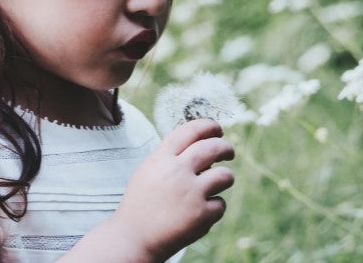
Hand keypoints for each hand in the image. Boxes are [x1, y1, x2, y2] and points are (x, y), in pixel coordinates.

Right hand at [111, 119, 234, 260]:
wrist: (133, 238)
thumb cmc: (141, 203)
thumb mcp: (149, 171)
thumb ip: (171, 157)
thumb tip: (202, 145)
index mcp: (162, 158)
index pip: (191, 130)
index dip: (208, 126)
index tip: (217, 129)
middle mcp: (177, 171)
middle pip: (213, 148)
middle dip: (225, 148)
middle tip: (229, 152)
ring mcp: (191, 193)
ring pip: (225, 176)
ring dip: (226, 178)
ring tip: (220, 182)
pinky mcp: (201, 215)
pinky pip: (220, 204)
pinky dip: (214, 208)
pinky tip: (202, 212)